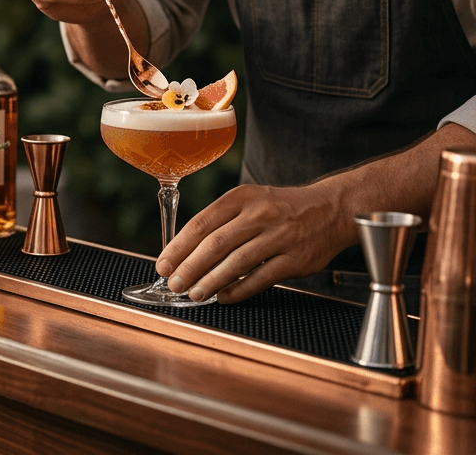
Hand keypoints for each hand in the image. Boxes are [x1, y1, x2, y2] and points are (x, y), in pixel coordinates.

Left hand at [156, 184, 353, 303]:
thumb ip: (220, 221)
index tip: (163, 264)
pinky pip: (262, 278)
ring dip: (211, 281)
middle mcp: (259, 214)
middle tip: (174, 284)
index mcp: (240, 198)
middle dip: (189, 267)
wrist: (331, 209)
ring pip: (237, 262)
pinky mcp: (296, 258)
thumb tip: (184, 252)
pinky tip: (224, 297)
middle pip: (215, 244)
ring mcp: (279, 236)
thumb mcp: (249, 201)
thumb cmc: (280, 208)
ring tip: (194, 294)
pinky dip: (240, 290)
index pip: (200, 224)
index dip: (178, 247)